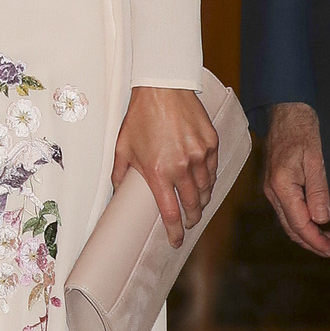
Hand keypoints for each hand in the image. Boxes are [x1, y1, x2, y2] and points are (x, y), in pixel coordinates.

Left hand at [112, 85, 218, 247]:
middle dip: (191, 219)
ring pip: (206, 190)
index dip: (174, 232)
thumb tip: (116, 194)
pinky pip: (213, 171)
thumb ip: (119, 174)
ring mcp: (200, 156)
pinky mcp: (212, 144)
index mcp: (158, 172)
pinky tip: (203, 184)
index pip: (170, 213)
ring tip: (196, 207)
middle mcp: (182, 167)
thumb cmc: (141, 117)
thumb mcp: (123, 147)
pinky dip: (209, 181)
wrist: (163, 89)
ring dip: (201, 202)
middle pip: (193, 206)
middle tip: (188, 224)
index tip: (175, 241)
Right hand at [263, 101, 329, 260]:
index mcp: (281, 186)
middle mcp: (273, 191)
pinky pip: (288, 211)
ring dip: (309, 235)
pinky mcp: (276, 184)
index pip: (299, 225)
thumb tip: (322, 219)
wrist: (287, 112)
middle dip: (314, 244)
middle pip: (291, 229)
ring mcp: (272, 188)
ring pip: (289, 222)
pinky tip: (317, 223)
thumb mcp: (317, 159)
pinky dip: (302, 223)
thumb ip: (319, 190)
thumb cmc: (304, 131)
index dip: (318, 242)